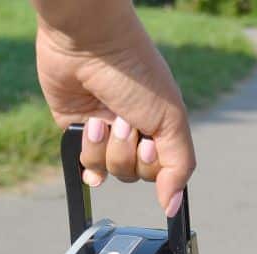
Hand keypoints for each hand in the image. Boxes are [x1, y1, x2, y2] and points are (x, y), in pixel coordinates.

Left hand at [34, 6, 194, 216]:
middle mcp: (135, 134)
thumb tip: (173, 206)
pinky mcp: (77, 133)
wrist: (89, 45)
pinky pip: (84, 164)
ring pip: (108, 171)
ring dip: (104, 146)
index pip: (162, 172)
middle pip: (133, 175)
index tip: (148, 143)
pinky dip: (86, 153)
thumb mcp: (171, 120)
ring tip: (101, 116)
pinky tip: (87, 129)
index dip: (151, 165)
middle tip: (123, 121)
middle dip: (126, 151)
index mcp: (161, 128)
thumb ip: (178, 167)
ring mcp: (106, 135)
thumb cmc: (136, 74)